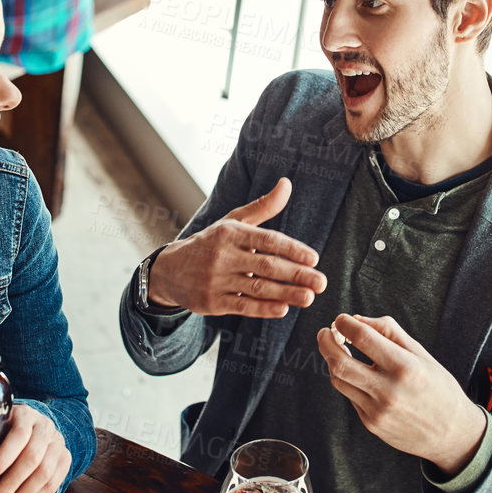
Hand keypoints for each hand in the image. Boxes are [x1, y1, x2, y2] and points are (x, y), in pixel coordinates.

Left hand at [0, 404, 70, 492]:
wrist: (37, 424)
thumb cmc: (1, 428)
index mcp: (23, 414)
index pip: (18, 434)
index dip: (3, 456)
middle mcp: (44, 427)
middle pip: (33, 457)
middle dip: (11, 484)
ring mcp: (57, 443)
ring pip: (46, 473)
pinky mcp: (65, 459)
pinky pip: (55, 482)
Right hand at [147, 178, 325, 317]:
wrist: (170, 270)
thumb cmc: (210, 243)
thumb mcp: (232, 222)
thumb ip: (263, 206)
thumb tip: (287, 184)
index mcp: (230, 233)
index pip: (267, 240)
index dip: (292, 249)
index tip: (313, 258)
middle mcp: (223, 255)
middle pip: (266, 266)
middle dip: (296, 275)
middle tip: (321, 282)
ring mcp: (216, 280)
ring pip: (257, 288)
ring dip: (286, 293)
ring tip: (309, 297)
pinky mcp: (212, 302)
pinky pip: (243, 306)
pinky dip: (264, 309)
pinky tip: (283, 309)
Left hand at [317, 313, 486, 475]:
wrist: (451, 433)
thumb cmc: (438, 387)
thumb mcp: (421, 353)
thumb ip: (389, 331)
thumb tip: (357, 320)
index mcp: (405, 367)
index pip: (363, 338)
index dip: (345, 324)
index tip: (341, 319)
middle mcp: (388, 390)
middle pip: (340, 362)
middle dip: (326, 342)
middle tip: (325, 332)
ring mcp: (377, 410)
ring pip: (339, 380)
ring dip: (332, 361)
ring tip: (338, 350)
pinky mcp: (371, 424)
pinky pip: (350, 396)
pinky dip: (348, 381)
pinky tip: (357, 375)